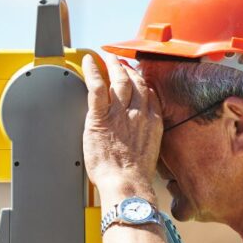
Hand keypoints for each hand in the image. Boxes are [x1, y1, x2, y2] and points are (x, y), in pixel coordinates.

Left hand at [82, 54, 162, 195]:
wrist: (126, 184)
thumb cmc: (135, 178)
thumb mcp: (149, 154)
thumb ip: (146, 139)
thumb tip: (139, 139)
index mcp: (152, 123)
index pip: (149, 94)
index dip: (142, 83)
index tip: (137, 79)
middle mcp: (139, 114)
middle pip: (136, 83)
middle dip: (129, 70)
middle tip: (121, 63)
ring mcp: (120, 114)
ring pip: (119, 80)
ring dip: (113, 66)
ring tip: (108, 58)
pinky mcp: (101, 117)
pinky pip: (97, 87)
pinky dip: (93, 71)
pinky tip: (89, 62)